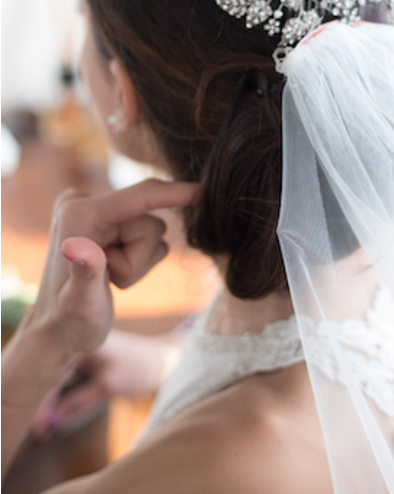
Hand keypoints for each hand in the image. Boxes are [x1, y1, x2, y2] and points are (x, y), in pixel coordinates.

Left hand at [23, 178, 197, 358]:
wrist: (59, 331)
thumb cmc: (69, 323)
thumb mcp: (79, 304)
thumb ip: (84, 273)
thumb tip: (77, 247)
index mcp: (78, 212)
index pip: (140, 195)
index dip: (176, 193)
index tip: (205, 191)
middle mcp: (85, 202)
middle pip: (150, 218)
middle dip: (142, 256)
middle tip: (113, 281)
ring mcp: (97, 211)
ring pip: (153, 228)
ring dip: (140, 261)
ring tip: (112, 279)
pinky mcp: (109, 220)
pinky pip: (149, 235)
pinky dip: (140, 260)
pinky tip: (114, 274)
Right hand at [30, 328, 185, 437]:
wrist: (164, 361)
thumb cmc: (140, 367)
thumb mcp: (108, 386)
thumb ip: (78, 402)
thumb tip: (51, 421)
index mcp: (81, 339)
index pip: (50, 370)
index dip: (42, 400)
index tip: (41, 426)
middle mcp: (77, 341)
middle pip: (49, 374)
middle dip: (44, 402)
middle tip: (43, 431)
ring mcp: (80, 349)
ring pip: (56, 377)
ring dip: (51, 401)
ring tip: (48, 427)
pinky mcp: (85, 359)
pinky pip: (66, 378)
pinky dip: (62, 396)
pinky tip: (59, 413)